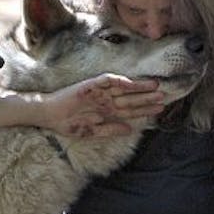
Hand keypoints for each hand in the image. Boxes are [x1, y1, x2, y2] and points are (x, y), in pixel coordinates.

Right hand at [39, 75, 163, 137]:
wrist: (48, 115)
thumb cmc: (67, 124)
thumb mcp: (91, 132)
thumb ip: (110, 130)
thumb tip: (130, 130)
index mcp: (107, 111)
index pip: (130, 110)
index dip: (145, 110)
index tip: (160, 109)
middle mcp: (105, 100)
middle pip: (130, 99)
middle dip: (147, 98)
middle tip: (165, 96)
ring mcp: (99, 92)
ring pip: (123, 88)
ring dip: (138, 88)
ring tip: (155, 87)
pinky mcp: (90, 85)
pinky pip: (107, 81)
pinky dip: (118, 81)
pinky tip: (130, 82)